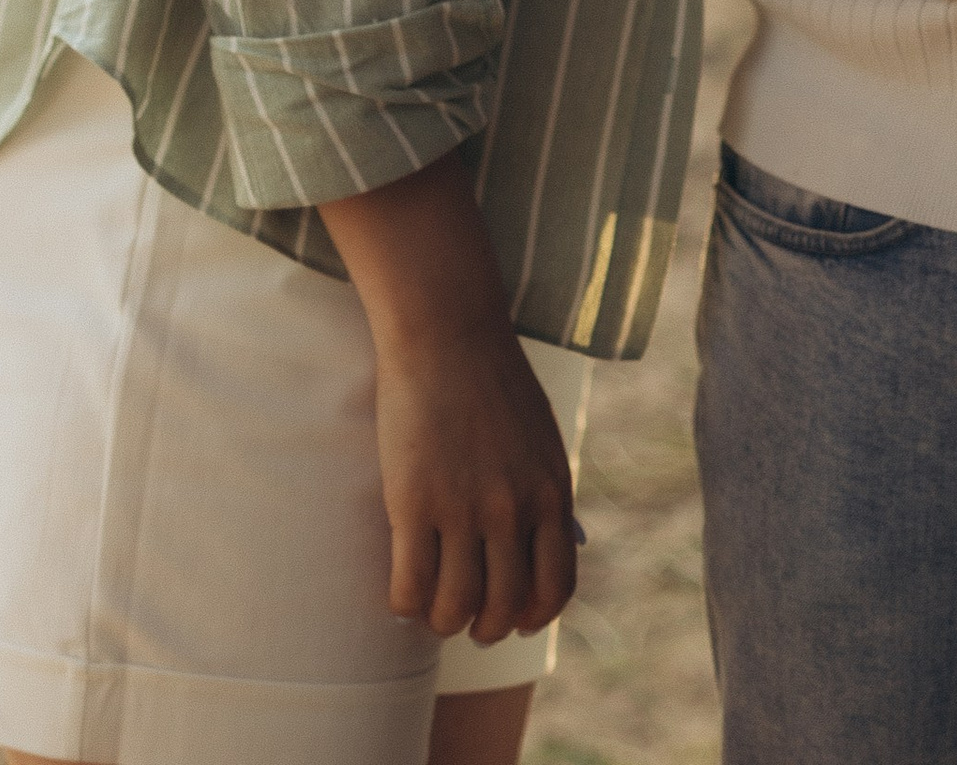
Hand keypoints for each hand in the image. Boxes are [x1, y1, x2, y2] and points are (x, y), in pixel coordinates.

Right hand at [375, 319, 577, 645]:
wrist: (446, 329)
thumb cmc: (490, 378)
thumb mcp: (539, 438)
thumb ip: (542, 492)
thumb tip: (541, 548)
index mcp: (551, 492)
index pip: (556, 587)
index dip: (532, 616)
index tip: (512, 618)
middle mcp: (513, 509)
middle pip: (503, 607)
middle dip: (482, 628)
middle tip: (462, 617)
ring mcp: (464, 509)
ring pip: (455, 608)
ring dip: (441, 621)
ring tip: (429, 607)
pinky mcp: (414, 503)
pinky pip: (411, 587)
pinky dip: (404, 604)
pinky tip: (401, 593)